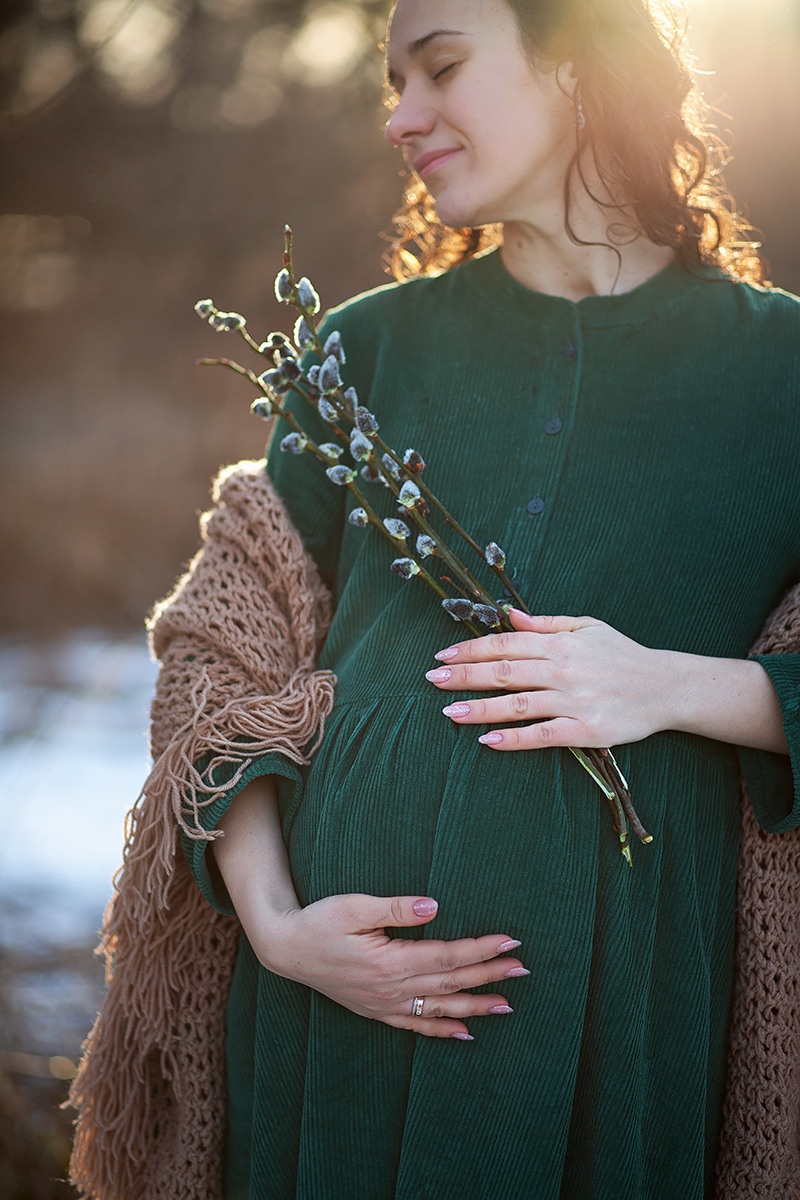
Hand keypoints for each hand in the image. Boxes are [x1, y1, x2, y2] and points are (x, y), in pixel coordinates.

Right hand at [256, 893, 527, 1040]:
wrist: (286, 950)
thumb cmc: (319, 921)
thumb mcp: (353, 906)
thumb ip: (394, 908)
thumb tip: (433, 906)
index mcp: (390, 961)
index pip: (447, 955)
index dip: (480, 949)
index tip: (510, 941)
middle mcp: (392, 988)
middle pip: (450, 981)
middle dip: (489, 975)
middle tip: (523, 968)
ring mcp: (384, 1003)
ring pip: (439, 1007)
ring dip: (475, 1005)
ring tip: (506, 1005)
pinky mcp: (376, 1010)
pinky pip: (416, 1024)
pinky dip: (442, 1028)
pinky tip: (464, 1032)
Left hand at [426, 609, 672, 750]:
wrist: (665, 687)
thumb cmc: (623, 656)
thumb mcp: (588, 627)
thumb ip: (546, 624)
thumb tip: (508, 617)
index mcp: (560, 643)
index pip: (506, 644)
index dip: (471, 649)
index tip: (443, 655)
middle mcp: (564, 669)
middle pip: (505, 672)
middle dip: (465, 676)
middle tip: (433, 680)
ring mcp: (574, 700)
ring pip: (519, 704)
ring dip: (481, 708)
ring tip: (450, 712)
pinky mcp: (586, 730)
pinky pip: (543, 735)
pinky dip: (515, 738)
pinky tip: (488, 740)